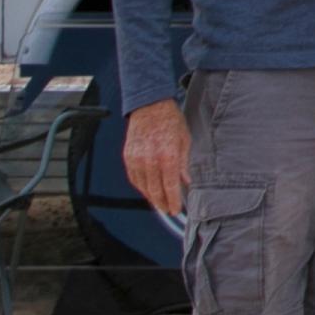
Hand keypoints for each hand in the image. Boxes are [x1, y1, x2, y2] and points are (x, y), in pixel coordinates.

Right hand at [122, 98, 190, 222]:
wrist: (149, 105)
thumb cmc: (170, 120)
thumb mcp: (185, 140)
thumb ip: (184, 164)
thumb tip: (186, 182)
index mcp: (168, 156)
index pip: (170, 187)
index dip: (173, 201)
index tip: (176, 210)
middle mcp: (150, 160)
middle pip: (155, 191)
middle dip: (163, 203)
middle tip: (169, 210)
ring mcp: (137, 159)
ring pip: (143, 187)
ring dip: (151, 197)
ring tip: (159, 203)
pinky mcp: (128, 156)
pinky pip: (133, 178)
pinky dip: (141, 187)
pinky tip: (147, 190)